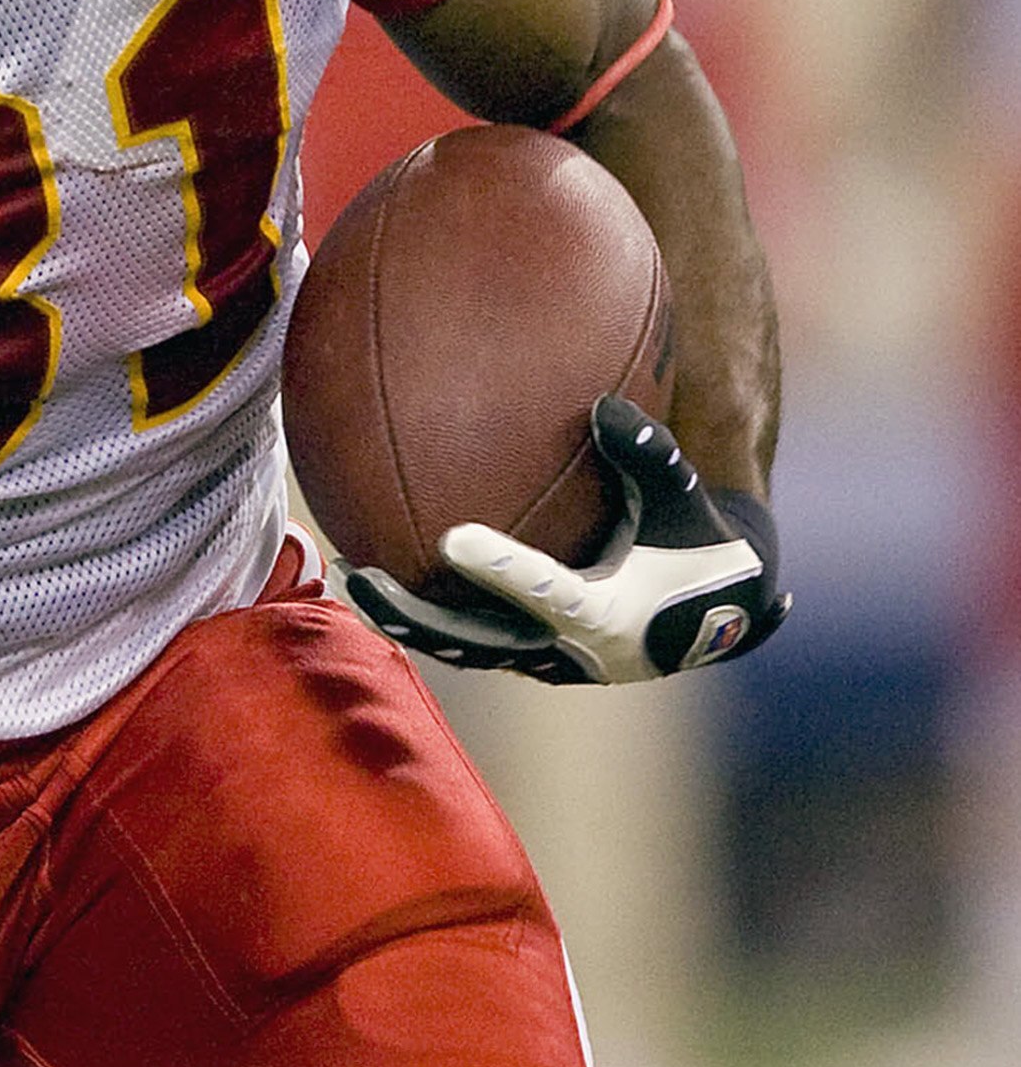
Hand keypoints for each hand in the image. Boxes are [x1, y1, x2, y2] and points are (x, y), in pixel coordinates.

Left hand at [346, 395, 789, 684]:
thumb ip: (651, 455)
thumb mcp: (686, 499)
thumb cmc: (697, 543)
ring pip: (459, 647)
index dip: (500, 569)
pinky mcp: (529, 655)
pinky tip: (376, 567)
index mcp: (608, 616)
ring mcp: (543, 660)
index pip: (546, 591)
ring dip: (402, 617)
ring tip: (346, 576)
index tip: (452, 540)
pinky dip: (422, 610)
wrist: (720, 612)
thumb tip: (604, 407)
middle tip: (358, 576)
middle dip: (412, 614)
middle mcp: (567, 650)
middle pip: (474, 640)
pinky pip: (466, 637)